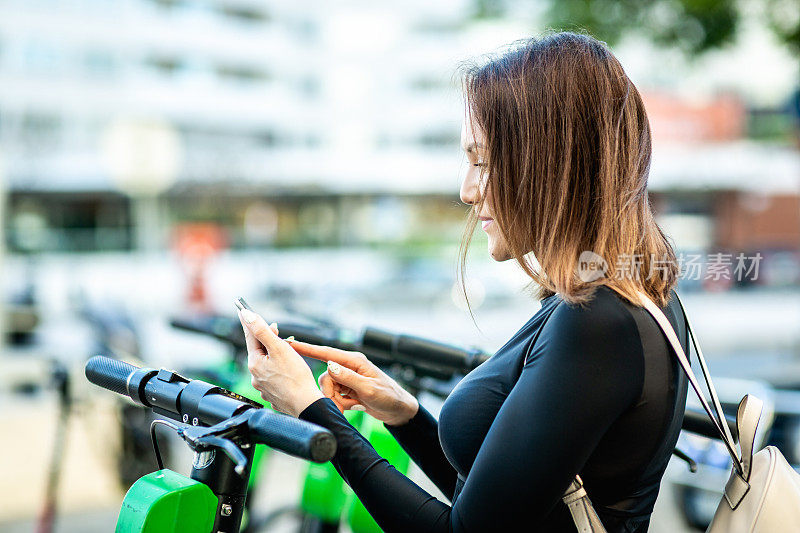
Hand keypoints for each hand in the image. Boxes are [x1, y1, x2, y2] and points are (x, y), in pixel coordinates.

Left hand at [238, 309, 322, 416]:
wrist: (306, 405)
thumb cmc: (295, 377)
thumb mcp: (279, 348)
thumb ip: (262, 331)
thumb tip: (247, 316)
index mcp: (254, 363)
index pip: (251, 336)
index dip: (250, 322)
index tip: (243, 310)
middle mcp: (255, 376)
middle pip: (259, 351)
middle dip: (267, 340)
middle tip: (276, 331)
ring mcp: (263, 386)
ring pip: (266, 364)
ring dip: (274, 356)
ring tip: (288, 354)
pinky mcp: (272, 394)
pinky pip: (273, 376)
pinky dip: (278, 370)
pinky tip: (288, 371)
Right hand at [289, 340, 418, 425]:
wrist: (398, 410)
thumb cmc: (389, 396)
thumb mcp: (369, 388)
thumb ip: (348, 378)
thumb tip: (329, 366)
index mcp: (354, 361)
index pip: (326, 352)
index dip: (306, 348)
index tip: (289, 343)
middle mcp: (349, 367)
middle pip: (325, 376)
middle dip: (330, 393)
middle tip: (342, 405)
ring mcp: (347, 378)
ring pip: (328, 388)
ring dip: (336, 400)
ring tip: (352, 406)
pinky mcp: (347, 389)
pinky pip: (334, 396)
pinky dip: (340, 404)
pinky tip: (354, 406)